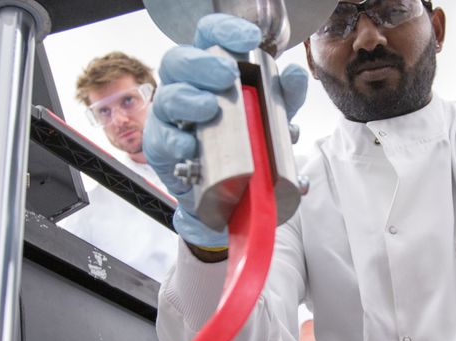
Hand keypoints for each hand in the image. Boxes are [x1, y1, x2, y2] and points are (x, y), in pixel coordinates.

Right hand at [143, 14, 309, 248]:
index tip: (249, 38)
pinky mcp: (161, 147)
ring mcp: (169, 117)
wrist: (228, 195)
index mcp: (210, 71)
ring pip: (166, 96)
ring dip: (187, 99)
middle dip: (202, 64)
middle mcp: (185, 87)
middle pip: (179, 60)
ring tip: (209, 108)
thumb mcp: (273, 119)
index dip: (224, 30)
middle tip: (228, 75)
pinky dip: (175, 140)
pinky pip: (161, 139)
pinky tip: (190, 145)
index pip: (208, 36)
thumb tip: (295, 74)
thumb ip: (286, 97)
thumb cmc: (243, 144)